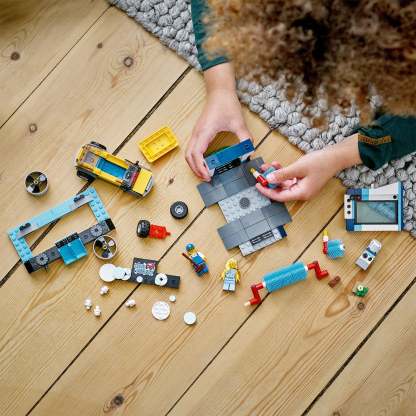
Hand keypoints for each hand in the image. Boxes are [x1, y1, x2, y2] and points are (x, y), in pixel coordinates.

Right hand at [186, 63, 250, 180]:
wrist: (219, 91)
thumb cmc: (226, 104)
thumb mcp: (239, 122)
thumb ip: (245, 138)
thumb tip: (249, 152)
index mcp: (204, 132)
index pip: (197, 154)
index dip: (200, 167)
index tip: (208, 176)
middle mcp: (197, 134)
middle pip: (189, 156)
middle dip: (196, 169)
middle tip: (207, 178)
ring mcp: (196, 133)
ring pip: (188, 153)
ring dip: (194, 165)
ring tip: (205, 173)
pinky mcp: (198, 132)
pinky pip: (192, 148)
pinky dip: (195, 158)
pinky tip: (205, 163)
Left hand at [256, 135, 360, 201]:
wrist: (335, 156)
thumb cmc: (321, 162)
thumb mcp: (298, 168)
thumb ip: (283, 174)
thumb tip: (269, 178)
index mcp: (301, 193)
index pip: (279, 196)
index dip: (267, 191)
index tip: (258, 185)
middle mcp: (301, 192)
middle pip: (280, 191)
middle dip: (269, 182)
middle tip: (260, 175)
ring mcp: (302, 186)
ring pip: (283, 183)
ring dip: (275, 175)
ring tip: (267, 166)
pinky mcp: (302, 180)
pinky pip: (288, 179)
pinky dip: (282, 172)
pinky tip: (276, 165)